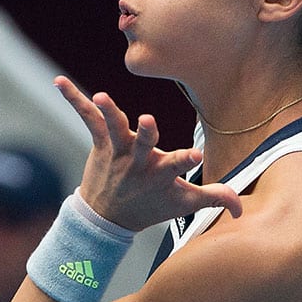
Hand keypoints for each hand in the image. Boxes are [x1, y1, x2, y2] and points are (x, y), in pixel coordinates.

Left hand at [54, 76, 241, 229]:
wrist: (105, 219)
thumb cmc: (151, 207)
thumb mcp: (184, 205)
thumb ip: (214, 198)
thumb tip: (242, 208)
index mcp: (160, 175)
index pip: (176, 166)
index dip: (185, 159)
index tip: (196, 155)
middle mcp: (137, 162)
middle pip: (142, 145)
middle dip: (144, 133)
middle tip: (146, 120)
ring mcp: (117, 152)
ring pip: (113, 129)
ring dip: (108, 112)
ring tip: (101, 97)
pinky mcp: (100, 142)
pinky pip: (88, 118)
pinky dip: (75, 99)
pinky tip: (59, 82)